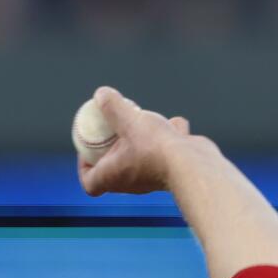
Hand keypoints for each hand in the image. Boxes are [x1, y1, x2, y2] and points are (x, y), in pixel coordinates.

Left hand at [77, 86, 200, 197]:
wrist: (194, 165)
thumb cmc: (157, 148)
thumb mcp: (129, 120)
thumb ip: (113, 108)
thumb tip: (100, 95)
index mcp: (113, 177)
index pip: (89, 183)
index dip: (84, 168)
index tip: (88, 149)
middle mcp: (130, 183)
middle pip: (113, 169)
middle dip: (112, 147)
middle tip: (115, 128)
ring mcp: (151, 178)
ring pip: (141, 159)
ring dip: (141, 141)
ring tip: (145, 122)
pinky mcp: (172, 171)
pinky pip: (166, 155)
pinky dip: (169, 140)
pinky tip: (175, 125)